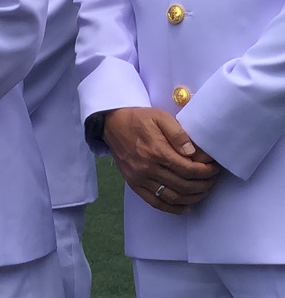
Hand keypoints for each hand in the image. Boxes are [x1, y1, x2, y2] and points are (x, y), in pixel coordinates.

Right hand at [104, 107, 221, 213]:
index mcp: (157, 151)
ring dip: (192, 197)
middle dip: (203, 184)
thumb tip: (192, 153)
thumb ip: (178, 134)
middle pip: (183, 185)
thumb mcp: (160, 117)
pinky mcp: (133, 184)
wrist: (111, 123)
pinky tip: (186, 207)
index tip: (213, 169)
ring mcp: (139, 178)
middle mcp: (148, 168)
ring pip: (172, 197)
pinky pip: (155, 202)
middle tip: (212, 179)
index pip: (188, 169)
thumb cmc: (139, 118)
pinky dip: (172, 209)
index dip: (205, 172)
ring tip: (203, 190)